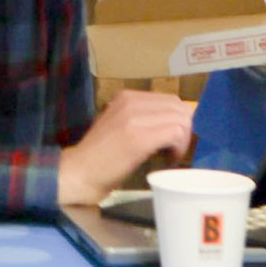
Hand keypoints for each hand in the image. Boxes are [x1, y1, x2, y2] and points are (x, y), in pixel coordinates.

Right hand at [56, 88, 195, 206]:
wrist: (81, 170)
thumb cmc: (101, 154)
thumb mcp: (120, 125)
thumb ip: (142, 118)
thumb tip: (174, 122)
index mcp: (126, 96)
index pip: (170, 100)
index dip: (178, 121)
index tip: (170, 141)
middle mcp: (131, 101)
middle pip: (179, 107)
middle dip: (184, 130)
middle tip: (173, 149)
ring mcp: (134, 118)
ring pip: (180, 119)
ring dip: (182, 141)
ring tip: (169, 155)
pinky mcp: (139, 137)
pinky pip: (175, 134)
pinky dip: (178, 149)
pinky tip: (168, 160)